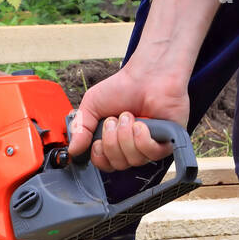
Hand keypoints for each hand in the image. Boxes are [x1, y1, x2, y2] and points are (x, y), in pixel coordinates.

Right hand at [68, 65, 190, 171]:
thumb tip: (72, 150)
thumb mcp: (92, 106)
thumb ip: (80, 129)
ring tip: (129, 116)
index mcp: (113, 142)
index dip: (99, 156)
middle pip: (118, 164)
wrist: (147, 75)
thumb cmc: (123, 88)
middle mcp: (131, 148)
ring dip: (126, 136)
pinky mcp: (165, 143)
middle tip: (114, 120)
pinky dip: (142, 139)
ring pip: (133, 160)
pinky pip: (150, 154)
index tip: (97, 140)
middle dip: (112, 141)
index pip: (105, 164)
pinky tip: (141, 123)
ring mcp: (148, 147)